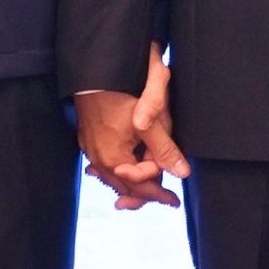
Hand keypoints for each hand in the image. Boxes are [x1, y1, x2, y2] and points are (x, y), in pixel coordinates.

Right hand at [74, 46, 189, 209]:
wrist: (96, 67)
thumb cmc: (123, 90)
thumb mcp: (152, 120)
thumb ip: (165, 148)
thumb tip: (181, 172)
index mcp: (114, 158)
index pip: (140, 186)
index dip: (159, 193)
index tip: (174, 199)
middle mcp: (99, 158)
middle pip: (125, 186)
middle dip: (145, 194)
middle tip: (166, 201)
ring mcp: (90, 147)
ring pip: (112, 176)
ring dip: (129, 185)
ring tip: (143, 196)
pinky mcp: (87, 137)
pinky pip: (102, 164)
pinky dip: (114, 172)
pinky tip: (118, 173)